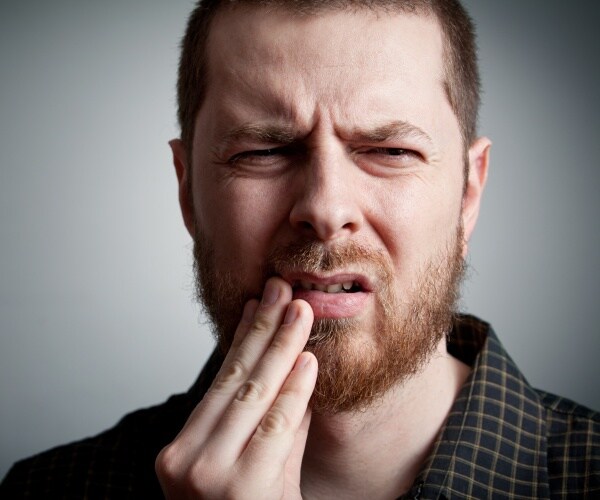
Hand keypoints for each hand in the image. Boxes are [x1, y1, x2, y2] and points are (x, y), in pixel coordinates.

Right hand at [156, 277, 316, 498]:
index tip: (258, 303)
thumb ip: (269, 419)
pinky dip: (294, 390)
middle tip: (282, 288)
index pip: (218, 380)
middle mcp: (185, 458)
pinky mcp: (240, 487)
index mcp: (181, 450)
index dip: (241, 338)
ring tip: (299, 309)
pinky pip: (276, 426)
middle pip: (233, 378)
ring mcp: (208, 474)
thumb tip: (289, 361)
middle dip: (262, 329)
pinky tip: (307, 359)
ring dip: (279, 346)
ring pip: (252, 394)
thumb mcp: (253, 466)